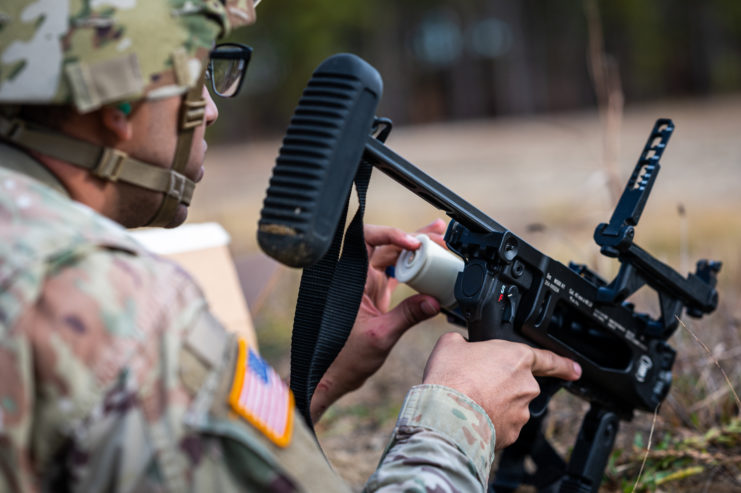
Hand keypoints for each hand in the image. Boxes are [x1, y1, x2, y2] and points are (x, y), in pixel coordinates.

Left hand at [310, 219, 447, 422]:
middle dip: (414, 239)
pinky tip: (430, 265)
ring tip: (439, 241)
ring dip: (415, 251)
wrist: (332, 374)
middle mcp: (357, 277)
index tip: (414, 242)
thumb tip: (434, 302)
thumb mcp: (381, 336)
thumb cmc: (343, 358)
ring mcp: (366, 285)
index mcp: (351, 279)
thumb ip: (408, 316)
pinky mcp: (374, 296)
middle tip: (439, 238)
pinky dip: (413, 270)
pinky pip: (395, 274)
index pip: (367, 240)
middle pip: (387, 246)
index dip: (391, 233)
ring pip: (393, 258)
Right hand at [422, 332, 581, 449]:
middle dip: (501, 385)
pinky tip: (470, 417)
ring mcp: (521, 412)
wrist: (446, 415)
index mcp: (517, 358)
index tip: (574, 370)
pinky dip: (488, 422)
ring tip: (467, 401)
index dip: (563, 364)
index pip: (549, 359)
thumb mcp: (451, 344)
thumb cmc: (451, 378)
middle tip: (475, 383)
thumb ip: (463, 341)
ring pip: (509, 406)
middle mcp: (526, 385)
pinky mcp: (511, 434)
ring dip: (494, 404)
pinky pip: (501, 425)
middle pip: (519, 384)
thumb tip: (461, 344)